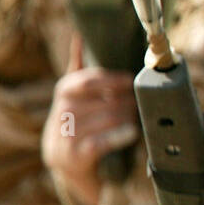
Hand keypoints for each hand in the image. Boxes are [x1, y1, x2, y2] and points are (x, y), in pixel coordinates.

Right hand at [41, 36, 137, 204]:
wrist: (66, 167)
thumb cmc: (78, 124)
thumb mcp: (74, 97)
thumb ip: (79, 70)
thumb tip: (79, 37)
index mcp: (64, 92)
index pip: (88, 80)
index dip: (113, 79)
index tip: (132, 80)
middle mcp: (62, 113)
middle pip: (103, 101)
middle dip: (127, 102)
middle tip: (142, 105)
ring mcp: (65, 136)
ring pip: (106, 120)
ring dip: (127, 119)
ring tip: (137, 119)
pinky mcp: (73, 157)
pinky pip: (100, 142)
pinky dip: (118, 137)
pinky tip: (132, 134)